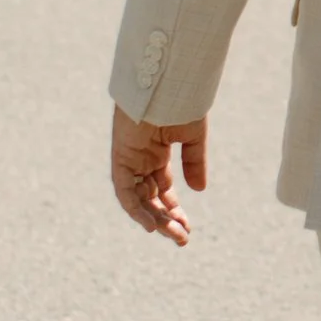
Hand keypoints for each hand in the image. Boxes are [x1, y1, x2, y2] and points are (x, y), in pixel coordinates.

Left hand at [112, 105, 206, 244]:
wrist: (167, 81)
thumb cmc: (181, 101)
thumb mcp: (193, 136)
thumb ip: (194, 162)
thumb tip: (199, 190)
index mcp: (156, 152)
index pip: (162, 189)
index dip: (173, 209)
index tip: (187, 227)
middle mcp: (141, 159)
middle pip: (150, 198)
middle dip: (166, 219)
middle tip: (183, 238)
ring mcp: (130, 159)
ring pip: (139, 199)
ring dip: (156, 219)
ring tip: (175, 235)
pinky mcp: (121, 158)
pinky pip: (124, 191)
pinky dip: (135, 209)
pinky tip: (152, 225)